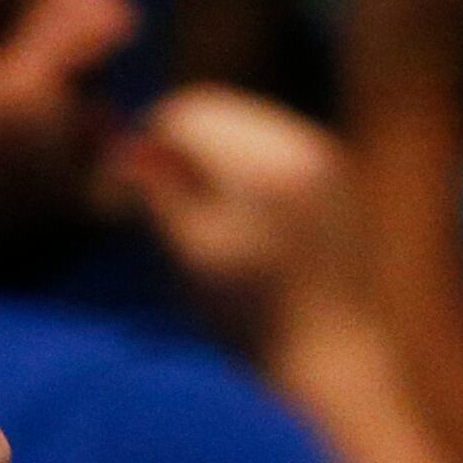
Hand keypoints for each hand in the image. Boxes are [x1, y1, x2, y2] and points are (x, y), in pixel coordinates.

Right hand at [119, 86, 369, 351]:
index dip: (149, 138)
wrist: (331, 354)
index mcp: (263, 163)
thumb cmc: (249, 316)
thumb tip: (124, 147)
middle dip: (181, 139)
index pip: (189, 112)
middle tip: (154, 189)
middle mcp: (302, 144)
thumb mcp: (190, 254)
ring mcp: (326, 155)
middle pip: (220, 108)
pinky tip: (238, 208)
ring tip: (195, 203)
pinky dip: (246, 160)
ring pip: (247, 121)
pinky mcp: (338, 174)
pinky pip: (277, 142)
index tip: (127, 178)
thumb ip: (156, 192)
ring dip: (212, 148)